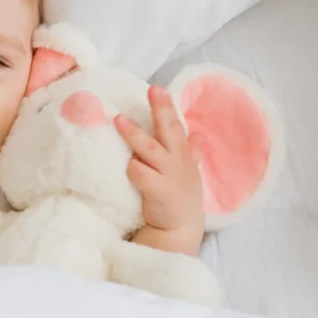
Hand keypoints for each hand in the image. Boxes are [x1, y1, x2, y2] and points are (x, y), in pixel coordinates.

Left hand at [114, 85, 204, 247]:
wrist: (179, 229)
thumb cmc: (179, 197)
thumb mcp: (189, 172)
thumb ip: (191, 152)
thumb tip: (199, 135)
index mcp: (183, 154)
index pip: (176, 126)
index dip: (168, 106)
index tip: (158, 88)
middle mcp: (178, 161)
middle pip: (169, 129)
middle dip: (161, 109)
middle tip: (152, 90)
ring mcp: (169, 175)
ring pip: (149, 148)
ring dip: (134, 133)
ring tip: (118, 119)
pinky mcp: (158, 190)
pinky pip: (139, 172)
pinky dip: (131, 168)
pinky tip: (127, 168)